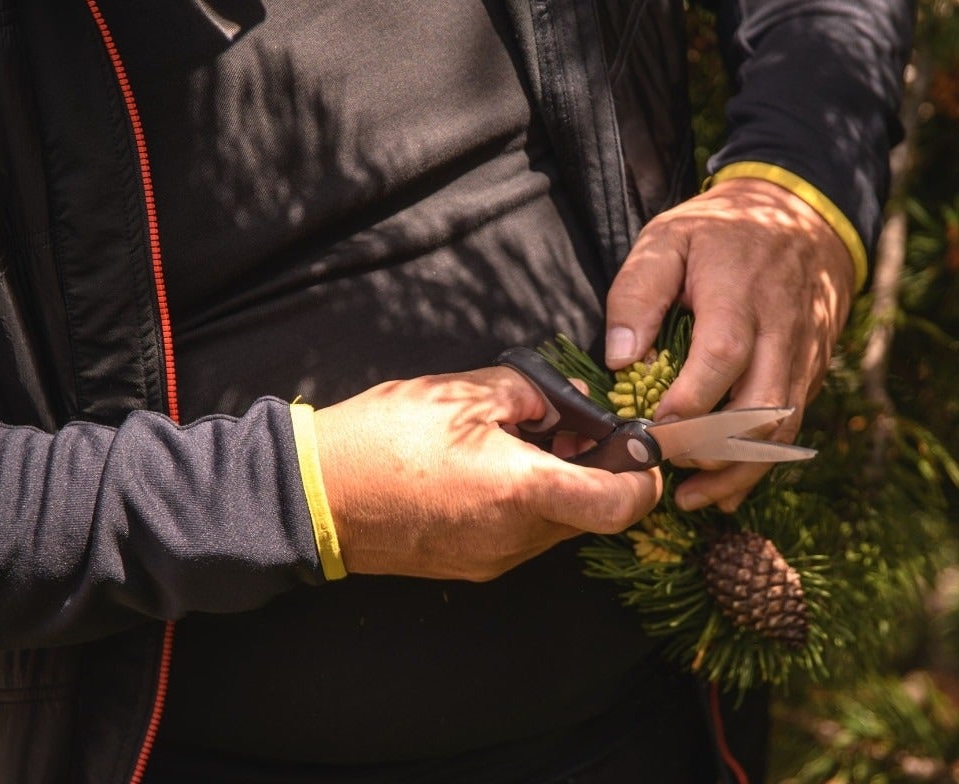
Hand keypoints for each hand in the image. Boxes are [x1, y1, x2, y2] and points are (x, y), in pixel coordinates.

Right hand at [312, 368, 661, 579]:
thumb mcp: (463, 391)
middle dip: (594, 469)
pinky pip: (524, 536)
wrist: (314, 496)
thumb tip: (567, 403)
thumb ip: (532, 391)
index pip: (621, 505)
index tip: (640, 449)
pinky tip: (493, 468)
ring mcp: (494, 559)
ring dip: (559, 485)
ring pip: (558, 526)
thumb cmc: (384, 438)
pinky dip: (528, 503)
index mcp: (523, 492)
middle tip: (566, 426)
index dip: (644, 478)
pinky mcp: (473, 567)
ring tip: (520, 440)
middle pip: (592, 513)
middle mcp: (517, 538)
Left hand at [604, 177, 854, 511]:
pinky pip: (791, 427)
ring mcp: (803, 356)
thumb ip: (638, 293)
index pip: (723, 358)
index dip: (689, 404)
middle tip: (666, 471)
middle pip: (761, 408)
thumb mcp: (667, 239)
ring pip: (781, 430)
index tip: (652, 432)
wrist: (804, 217)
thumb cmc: (722, 231)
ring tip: (691, 497)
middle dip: (713, 451)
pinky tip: (723, 486)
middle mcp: (781, 331)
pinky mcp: (812, 373)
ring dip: (738, 471)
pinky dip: (759, 462)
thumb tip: (621, 360)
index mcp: (740, 294)